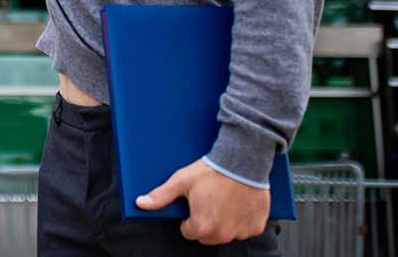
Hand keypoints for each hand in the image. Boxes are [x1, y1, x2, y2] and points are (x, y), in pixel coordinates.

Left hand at [136, 157, 270, 244]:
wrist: (243, 161)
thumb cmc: (213, 171)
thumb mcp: (181, 181)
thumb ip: (161, 196)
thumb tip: (142, 203)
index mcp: (202, 225)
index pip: (189, 233)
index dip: (188, 219)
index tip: (193, 206)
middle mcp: (222, 233)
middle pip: (207, 237)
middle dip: (205, 223)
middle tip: (207, 201)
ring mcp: (241, 231)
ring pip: (226, 234)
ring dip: (223, 222)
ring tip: (222, 200)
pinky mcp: (255, 226)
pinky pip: (244, 229)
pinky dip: (240, 220)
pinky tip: (236, 203)